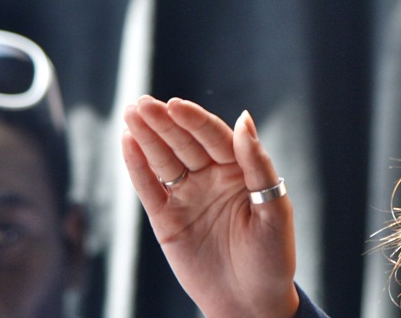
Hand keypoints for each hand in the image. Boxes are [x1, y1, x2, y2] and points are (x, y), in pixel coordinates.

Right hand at [122, 96, 298, 317]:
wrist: (251, 302)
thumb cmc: (272, 256)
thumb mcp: (273, 209)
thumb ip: (257, 164)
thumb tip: (244, 118)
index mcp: (240, 170)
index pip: (213, 136)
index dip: (193, 120)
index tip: (174, 104)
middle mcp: (212, 177)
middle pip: (184, 143)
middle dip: (163, 122)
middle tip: (142, 103)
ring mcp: (188, 197)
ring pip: (164, 160)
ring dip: (147, 136)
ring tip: (130, 112)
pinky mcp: (167, 219)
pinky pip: (150, 188)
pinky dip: (137, 167)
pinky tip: (127, 142)